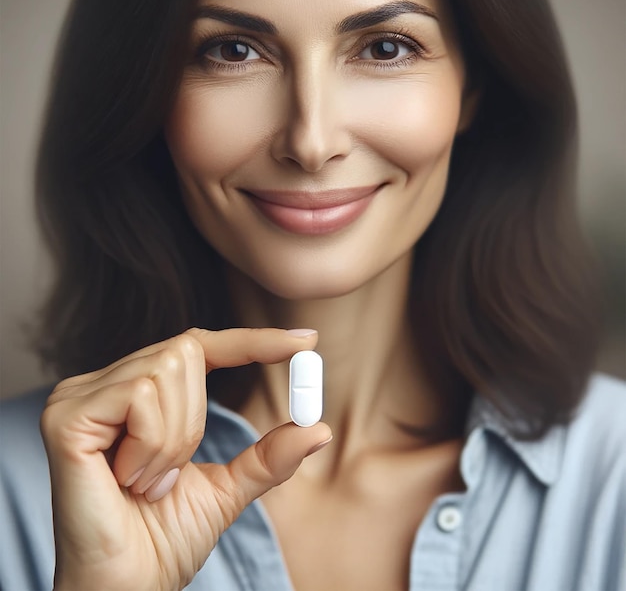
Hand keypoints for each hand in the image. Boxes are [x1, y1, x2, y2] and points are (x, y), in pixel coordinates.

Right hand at [40, 327, 331, 590]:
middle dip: (198, 419)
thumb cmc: (164, 540)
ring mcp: (80, 396)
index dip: (253, 340)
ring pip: (167, 371)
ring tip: (147, 483)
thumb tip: (319, 428)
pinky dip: (153, 445)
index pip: (201, 345)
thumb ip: (269, 454)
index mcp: (138, 394)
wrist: (127, 590)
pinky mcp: (67, 418)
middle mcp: (106, 384)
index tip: (306, 341)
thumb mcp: (229, 487)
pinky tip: (127, 481)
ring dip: (175, 439)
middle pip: (186, 350)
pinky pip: (140, 397)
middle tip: (171, 474)